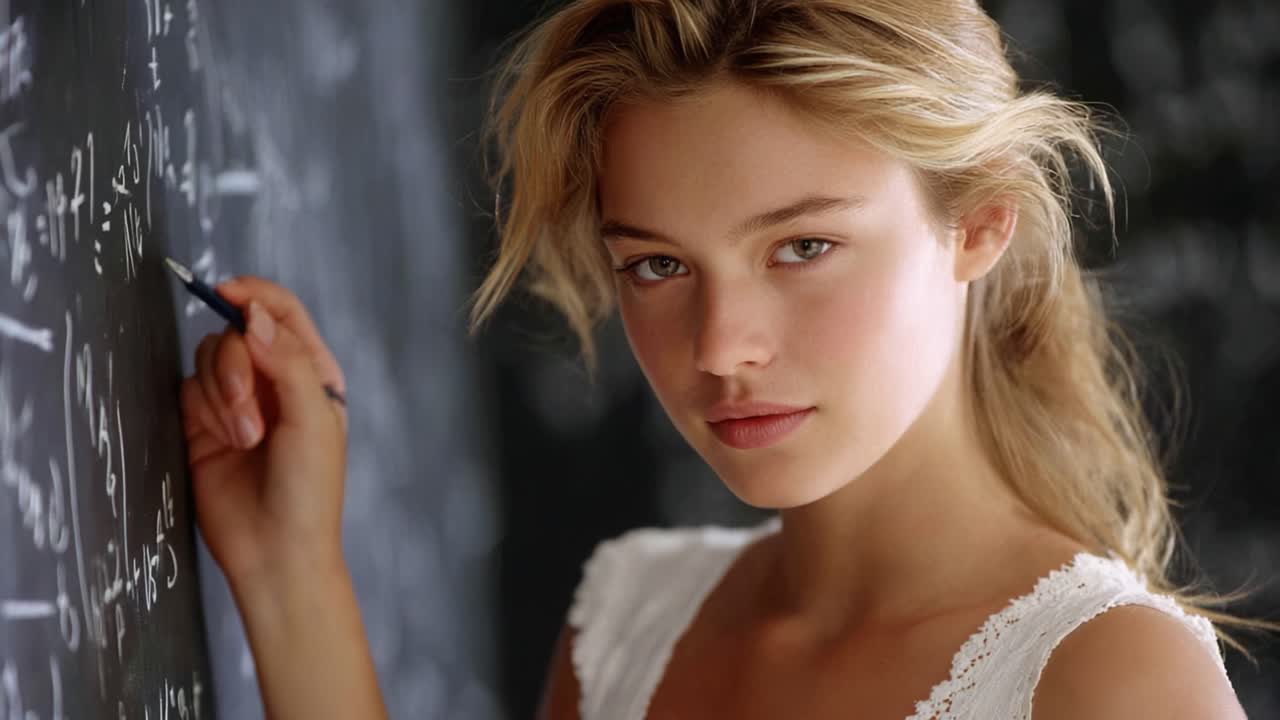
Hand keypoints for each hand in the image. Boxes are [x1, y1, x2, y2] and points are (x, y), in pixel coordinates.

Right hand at [179, 275, 347, 591]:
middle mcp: (274, 380)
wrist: (275, 550)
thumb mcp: (312, 419)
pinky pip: (188, 388)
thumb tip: (253, 314)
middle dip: (237, 367)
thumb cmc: (309, 489)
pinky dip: (203, 409)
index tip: (228, 293)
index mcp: (312, 373)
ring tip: (245, 440)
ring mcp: (237, 401)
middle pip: (237, 333)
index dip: (254, 295)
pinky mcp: (202, 422)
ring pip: (210, 359)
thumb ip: (286, 360)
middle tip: (249, 414)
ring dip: (223, 395)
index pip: (281, 313)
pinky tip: (223, 442)